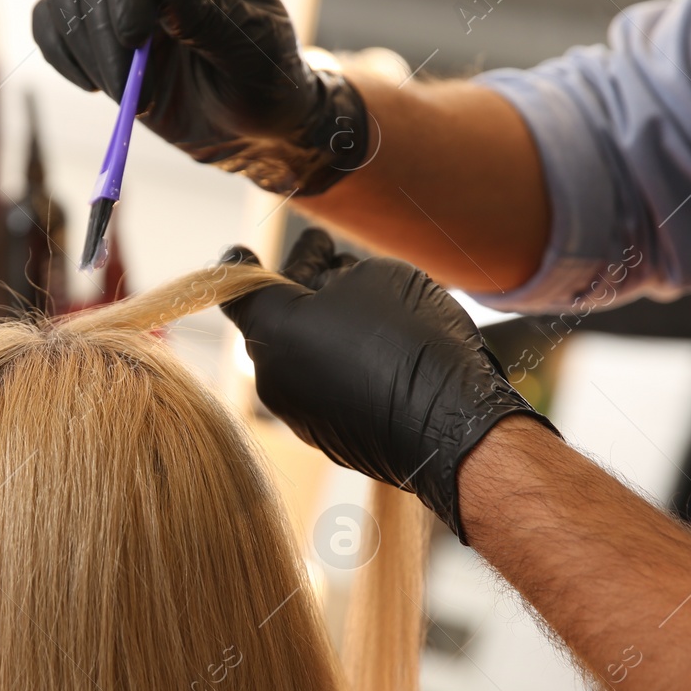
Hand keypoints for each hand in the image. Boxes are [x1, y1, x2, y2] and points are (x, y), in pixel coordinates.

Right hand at [31, 0, 372, 195]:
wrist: (253, 128)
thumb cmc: (265, 80)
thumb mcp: (253, 50)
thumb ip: (210, 15)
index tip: (135, 35)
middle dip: (107, 37)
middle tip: (135, 89)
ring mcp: (121, 1)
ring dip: (84, 49)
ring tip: (127, 93)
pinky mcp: (98, 36)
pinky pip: (49, 22)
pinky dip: (58, 53)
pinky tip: (91, 85)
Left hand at [220, 229, 554, 538]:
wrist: (451, 425)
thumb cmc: (410, 341)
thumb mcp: (373, 277)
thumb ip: (331, 274)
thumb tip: (325, 286)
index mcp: (272, 330)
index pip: (238, 290)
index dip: (244, 266)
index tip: (242, 253)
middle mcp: (272, 377)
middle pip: (278, 319)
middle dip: (305, 288)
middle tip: (336, 262)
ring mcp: (298, 413)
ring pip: (302, 355)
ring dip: (327, 328)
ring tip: (373, 307)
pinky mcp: (327, 438)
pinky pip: (324, 389)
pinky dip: (341, 367)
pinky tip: (382, 355)